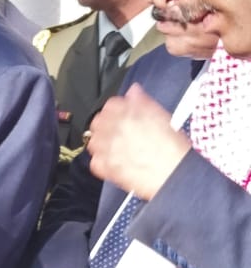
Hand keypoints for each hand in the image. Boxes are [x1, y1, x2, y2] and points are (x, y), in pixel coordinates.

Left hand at [86, 83, 190, 198]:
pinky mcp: (108, 169)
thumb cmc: (174, 150)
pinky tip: (112, 161)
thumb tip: (134, 92)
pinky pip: (95, 162)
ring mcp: (109, 149)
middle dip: (107, 125)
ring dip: (101, 141)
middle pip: (99, 121)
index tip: (122, 114)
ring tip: (114, 146)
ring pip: (93, 140)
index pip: (112, 104)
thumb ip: (143, 102)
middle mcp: (116, 129)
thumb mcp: (163, 117)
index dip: (118, 109)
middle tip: (118, 131)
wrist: (175, 175)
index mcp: (129, 114)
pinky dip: (101, 161)